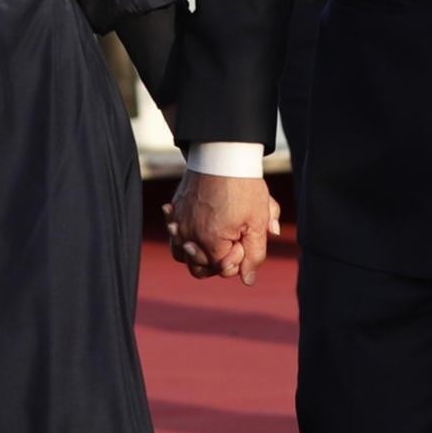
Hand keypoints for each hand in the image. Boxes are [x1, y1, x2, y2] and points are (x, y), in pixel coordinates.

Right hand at [164, 172, 279, 284]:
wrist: (223, 153)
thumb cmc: (244, 186)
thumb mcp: (258, 222)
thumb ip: (254, 255)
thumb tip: (247, 280)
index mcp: (211, 243)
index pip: (222, 269)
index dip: (238, 259)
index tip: (245, 239)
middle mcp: (189, 236)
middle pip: (198, 267)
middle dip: (216, 261)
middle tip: (232, 240)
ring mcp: (179, 222)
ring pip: (181, 253)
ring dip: (196, 252)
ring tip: (212, 238)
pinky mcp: (175, 208)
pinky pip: (173, 230)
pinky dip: (181, 232)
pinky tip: (193, 223)